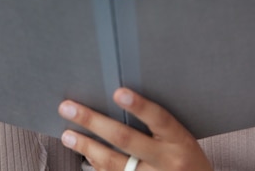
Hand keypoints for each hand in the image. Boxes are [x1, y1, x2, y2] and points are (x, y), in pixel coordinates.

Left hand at [58, 88, 212, 170]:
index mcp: (179, 141)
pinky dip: (96, 165)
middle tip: (68, 107)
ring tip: (68, 134)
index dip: (139, 105)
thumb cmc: (187, 159)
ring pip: (113, 163)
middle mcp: (166, 162)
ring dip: (87, 146)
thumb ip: (158, 125)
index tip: (118, 92)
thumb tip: (118, 99)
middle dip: (93, 121)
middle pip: (126, 139)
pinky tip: (85, 153)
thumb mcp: (182, 139)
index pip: (159, 118)